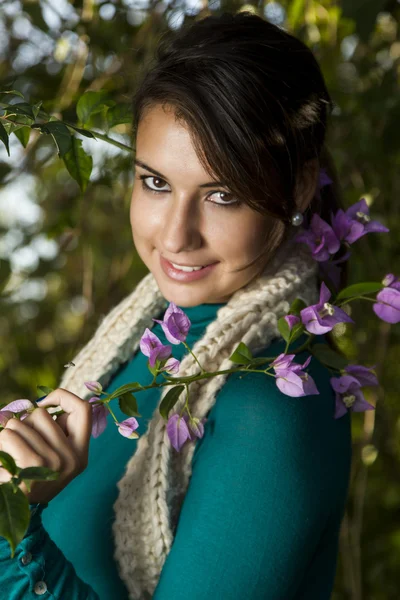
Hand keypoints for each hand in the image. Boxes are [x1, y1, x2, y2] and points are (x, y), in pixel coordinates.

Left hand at [0, 388, 91, 503]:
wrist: (11, 515)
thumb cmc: (29, 478)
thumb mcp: (52, 457)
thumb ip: (55, 431)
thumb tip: (42, 404)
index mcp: (81, 453)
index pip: (84, 408)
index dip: (63, 397)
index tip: (43, 404)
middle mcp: (73, 457)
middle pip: (42, 414)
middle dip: (24, 422)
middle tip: (18, 442)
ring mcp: (55, 461)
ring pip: (21, 422)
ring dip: (7, 433)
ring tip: (9, 453)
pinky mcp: (32, 463)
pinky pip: (9, 434)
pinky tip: (2, 459)